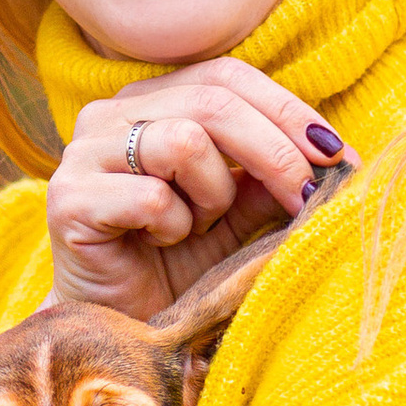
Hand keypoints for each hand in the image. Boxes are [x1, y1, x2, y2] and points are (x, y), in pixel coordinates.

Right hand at [48, 56, 347, 315]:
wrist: (121, 328)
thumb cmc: (179, 264)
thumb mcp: (240, 212)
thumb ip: (272, 175)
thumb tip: (336, 154)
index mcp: (150, 100)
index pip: (227, 77)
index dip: (287, 109)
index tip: (337, 154)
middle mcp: (110, 114)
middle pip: (213, 102)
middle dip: (275, 152)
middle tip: (308, 196)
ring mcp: (83, 153)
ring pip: (184, 142)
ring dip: (214, 195)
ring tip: (201, 227)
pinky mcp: (68, 199)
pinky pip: (151, 196)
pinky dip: (176, 227)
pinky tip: (164, 245)